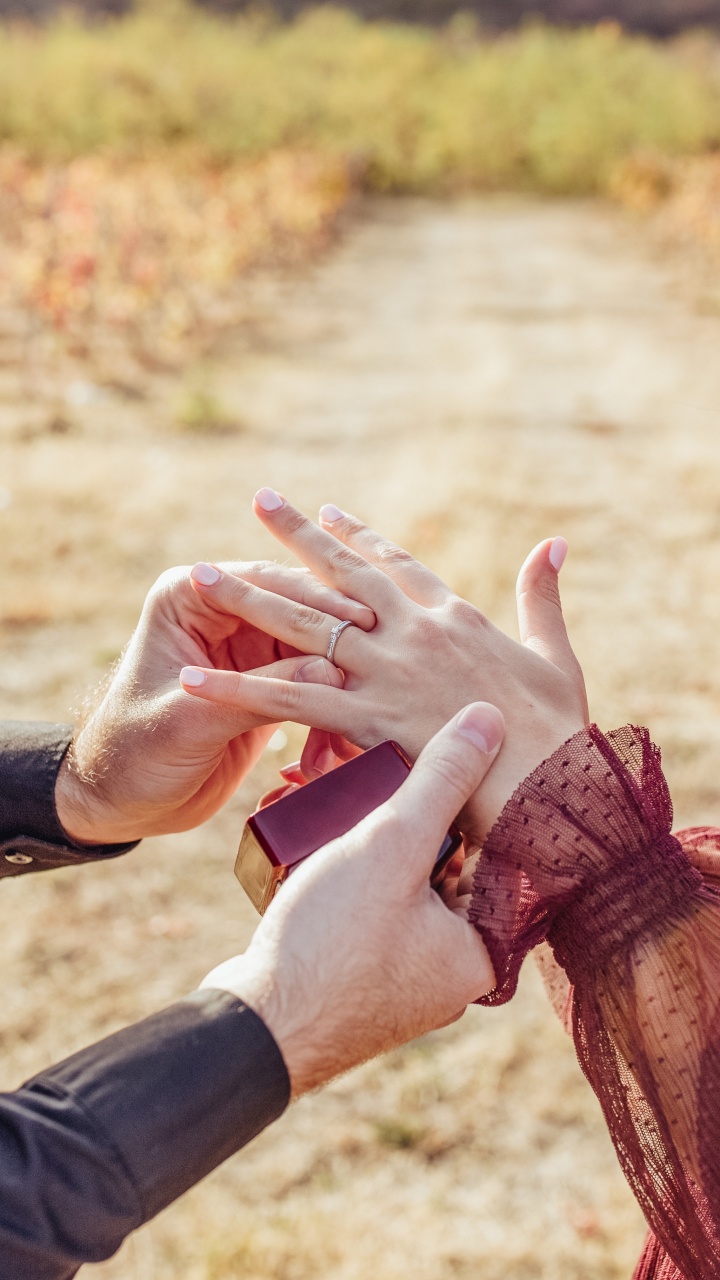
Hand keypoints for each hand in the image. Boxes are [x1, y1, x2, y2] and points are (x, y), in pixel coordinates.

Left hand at [55, 560, 373, 844]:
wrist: (120, 800)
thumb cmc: (134, 752)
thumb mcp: (191, 723)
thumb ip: (258, 694)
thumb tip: (331, 671)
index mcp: (190, 597)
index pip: (263, 582)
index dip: (315, 601)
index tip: (362, 621)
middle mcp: (222, 612)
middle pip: (296, 607)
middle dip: (340, 629)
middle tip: (391, 645)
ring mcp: (246, 647)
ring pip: (313, 643)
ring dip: (343, 666)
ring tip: (388, 683)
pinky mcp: (266, 683)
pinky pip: (313, 679)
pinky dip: (334, 698)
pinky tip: (362, 717)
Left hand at [179, 490, 587, 840]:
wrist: (552, 781)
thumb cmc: (559, 728)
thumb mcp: (555, 654)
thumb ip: (544, 596)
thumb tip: (555, 543)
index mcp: (453, 616)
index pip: (395, 565)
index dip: (357, 537)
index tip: (325, 512)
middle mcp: (411, 632)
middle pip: (341, 575)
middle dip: (295, 537)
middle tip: (260, 500)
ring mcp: (385, 672)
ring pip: (304, 626)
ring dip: (249, 598)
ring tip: (201, 573)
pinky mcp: (365, 717)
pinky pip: (289, 701)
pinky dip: (238, 691)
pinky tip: (194, 679)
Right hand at [200, 704, 503, 1094]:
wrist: (252, 1028)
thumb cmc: (330, 942)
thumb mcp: (391, 842)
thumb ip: (441, 779)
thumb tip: (490, 717)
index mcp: (483, 951)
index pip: (498, 854)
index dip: (473, 799)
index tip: (450, 758)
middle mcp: (453, 974)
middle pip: (450, 872)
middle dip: (419, 823)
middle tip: (393, 776)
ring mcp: (405, 983)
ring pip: (407, 891)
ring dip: (383, 849)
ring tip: (355, 804)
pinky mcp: (360, 982)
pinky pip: (374, 915)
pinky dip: (358, 881)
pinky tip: (329, 850)